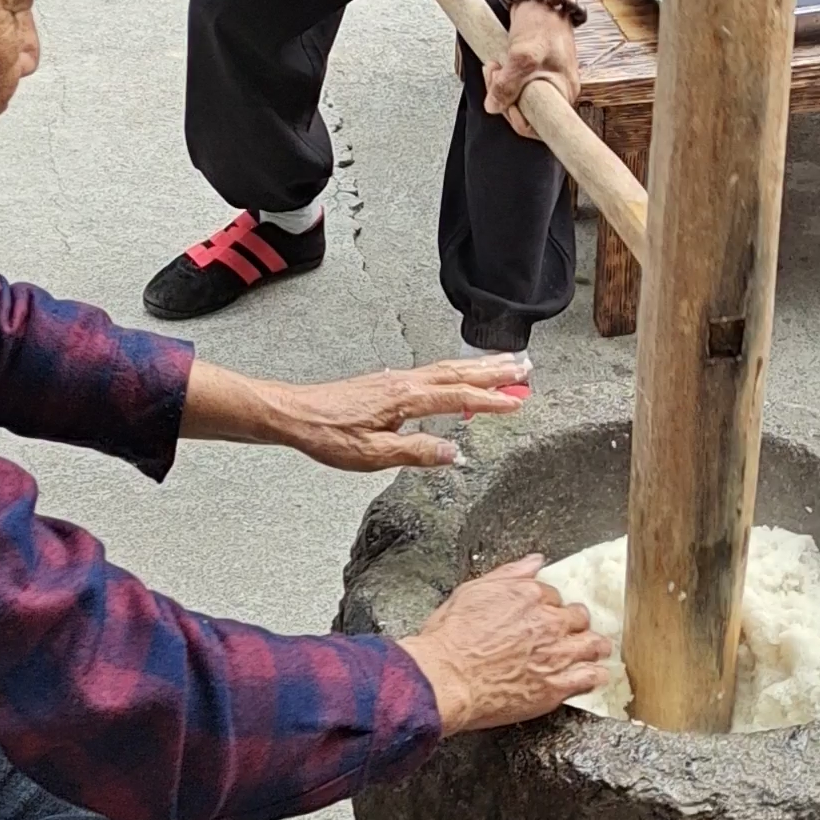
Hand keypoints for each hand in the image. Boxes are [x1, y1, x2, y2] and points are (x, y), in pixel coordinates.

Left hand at [181, 355, 527, 470]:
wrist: (294, 414)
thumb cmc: (327, 434)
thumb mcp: (373, 455)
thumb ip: (416, 452)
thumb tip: (453, 453)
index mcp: (406, 398)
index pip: (458, 397)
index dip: (491, 400)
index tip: (517, 401)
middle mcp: (405, 383)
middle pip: (459, 373)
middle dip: (495, 371)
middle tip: (525, 367)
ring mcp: (397, 380)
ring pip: (447, 369)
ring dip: (478, 367)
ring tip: (504, 365)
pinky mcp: (388, 384)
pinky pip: (433, 372)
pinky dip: (456, 371)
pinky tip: (458, 377)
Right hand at [400, 553, 610, 735]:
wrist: (445, 678)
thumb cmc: (451, 637)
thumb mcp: (473, 591)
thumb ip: (509, 573)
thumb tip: (535, 561)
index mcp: (529, 595)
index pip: (553, 595)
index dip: (549, 606)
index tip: (545, 614)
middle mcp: (548, 622)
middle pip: (578, 617)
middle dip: (575, 622)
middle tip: (571, 631)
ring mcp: (555, 654)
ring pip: (592, 645)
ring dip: (593, 645)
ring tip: (594, 649)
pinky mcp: (556, 686)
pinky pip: (589, 678)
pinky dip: (594, 675)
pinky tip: (593, 675)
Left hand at [483, 0, 579, 140]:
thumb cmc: (542, 23)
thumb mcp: (521, 56)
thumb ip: (507, 85)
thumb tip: (493, 106)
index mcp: (563, 92)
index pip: (540, 127)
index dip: (518, 119)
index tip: (506, 104)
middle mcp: (557, 91)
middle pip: (525, 113)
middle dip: (503, 98)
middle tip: (495, 74)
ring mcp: (546, 82)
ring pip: (517, 100)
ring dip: (499, 86)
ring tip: (495, 66)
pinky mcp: (535, 73)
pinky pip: (516, 87)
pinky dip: (503, 79)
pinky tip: (499, 65)